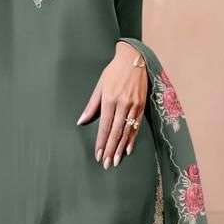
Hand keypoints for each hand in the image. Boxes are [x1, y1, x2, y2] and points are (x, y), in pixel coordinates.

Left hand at [76, 42, 147, 168]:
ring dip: (120, 148)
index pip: (105, 126)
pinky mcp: (142, 105)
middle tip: (105, 164)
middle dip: (110, 150)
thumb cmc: (113, 72)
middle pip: (115, 132)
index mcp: (110, 100)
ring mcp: (134, 106)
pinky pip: (136, 126)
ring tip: (115, 161)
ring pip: (126, 132)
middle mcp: (123, 104)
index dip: (101, 142)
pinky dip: (132, 139)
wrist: (134, 59)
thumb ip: (91, 106)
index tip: (97, 155)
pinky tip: (127, 150)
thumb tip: (81, 122)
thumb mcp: (99, 86)